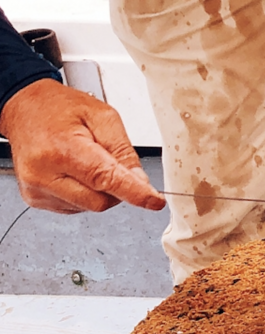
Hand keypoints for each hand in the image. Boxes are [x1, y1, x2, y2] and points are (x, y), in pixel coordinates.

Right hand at [0, 79, 164, 213]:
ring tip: (85, 162)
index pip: (105, 178)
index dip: (134, 192)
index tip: (153, 201)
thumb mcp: (102, 116)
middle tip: (109, 162)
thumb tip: (140, 181)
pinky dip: (84, 193)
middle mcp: (44, 172)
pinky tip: (75, 173)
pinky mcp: (36, 199)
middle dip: (117, 188)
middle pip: (101, 201)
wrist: (24, 108)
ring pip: (90, 206)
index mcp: (61, 148)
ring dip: (99, 190)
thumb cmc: (59, 108)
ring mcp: (37, 189)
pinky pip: (76, 207)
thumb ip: (124, 150)